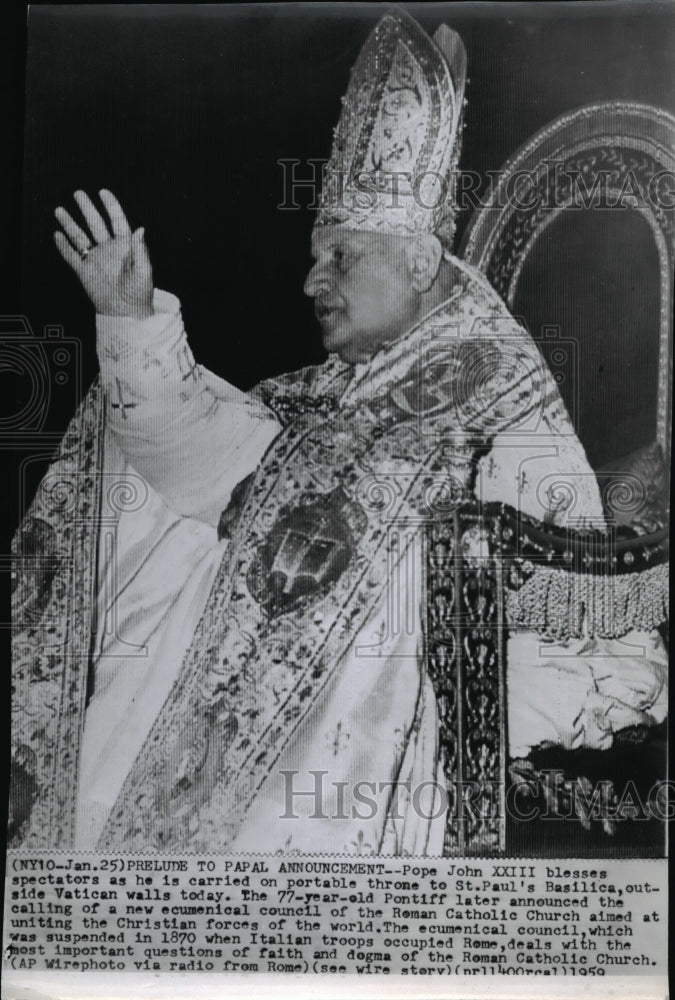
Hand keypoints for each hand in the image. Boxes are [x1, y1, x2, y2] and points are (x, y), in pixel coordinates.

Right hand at [54, 190, 153, 318]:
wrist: (126, 313)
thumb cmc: (139, 294)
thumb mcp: (143, 271)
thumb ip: (141, 250)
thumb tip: (140, 229)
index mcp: (125, 247)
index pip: (117, 221)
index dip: (111, 206)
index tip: (103, 192)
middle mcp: (109, 250)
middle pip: (95, 224)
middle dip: (87, 208)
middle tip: (78, 194)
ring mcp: (96, 260)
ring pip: (80, 237)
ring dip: (70, 224)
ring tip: (59, 210)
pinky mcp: (85, 271)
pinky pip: (72, 256)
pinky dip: (64, 246)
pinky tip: (57, 235)